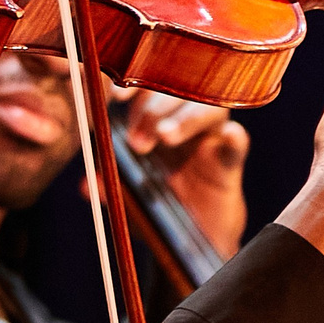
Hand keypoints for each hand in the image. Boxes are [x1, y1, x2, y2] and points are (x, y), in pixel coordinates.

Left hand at [125, 92, 250, 259]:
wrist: (193, 237)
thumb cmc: (158, 204)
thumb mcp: (126, 195)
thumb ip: (109, 187)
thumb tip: (86, 186)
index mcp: (153, 121)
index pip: (147, 89)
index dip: (133, 85)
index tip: (116, 96)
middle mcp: (182, 123)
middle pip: (178, 94)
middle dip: (153, 109)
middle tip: (137, 139)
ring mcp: (208, 141)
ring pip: (208, 110)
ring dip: (185, 119)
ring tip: (165, 136)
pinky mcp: (229, 164)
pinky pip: (237, 145)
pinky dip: (235, 138)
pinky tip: (230, 135)